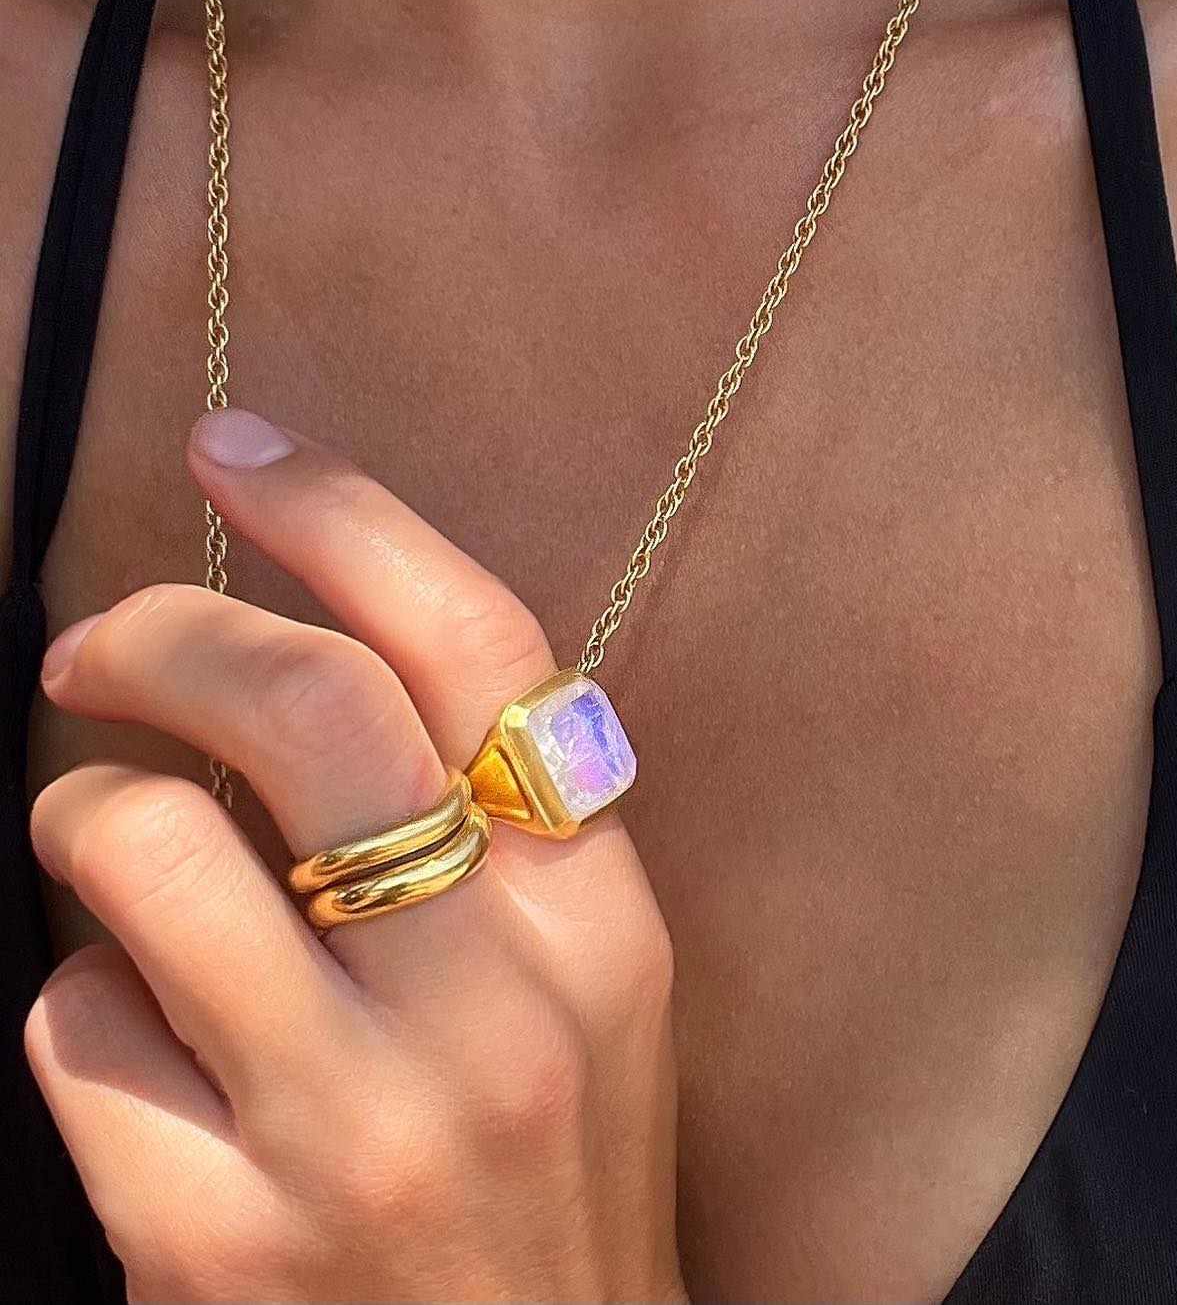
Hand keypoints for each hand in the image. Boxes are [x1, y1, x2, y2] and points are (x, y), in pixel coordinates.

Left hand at [24, 409, 684, 1303]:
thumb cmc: (542, 1184)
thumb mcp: (577, 998)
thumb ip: (486, 838)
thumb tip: (296, 670)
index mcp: (602, 923)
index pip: (480, 648)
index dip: (348, 518)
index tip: (241, 449)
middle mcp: (502, 1006)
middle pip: (305, 705)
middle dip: (163, 630)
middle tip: (96, 641)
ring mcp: (362, 1125)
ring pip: (143, 846)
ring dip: (96, 828)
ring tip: (123, 879)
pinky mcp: (219, 1242)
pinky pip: (75, 1028)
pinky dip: (85, 1015)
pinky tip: (148, 1072)